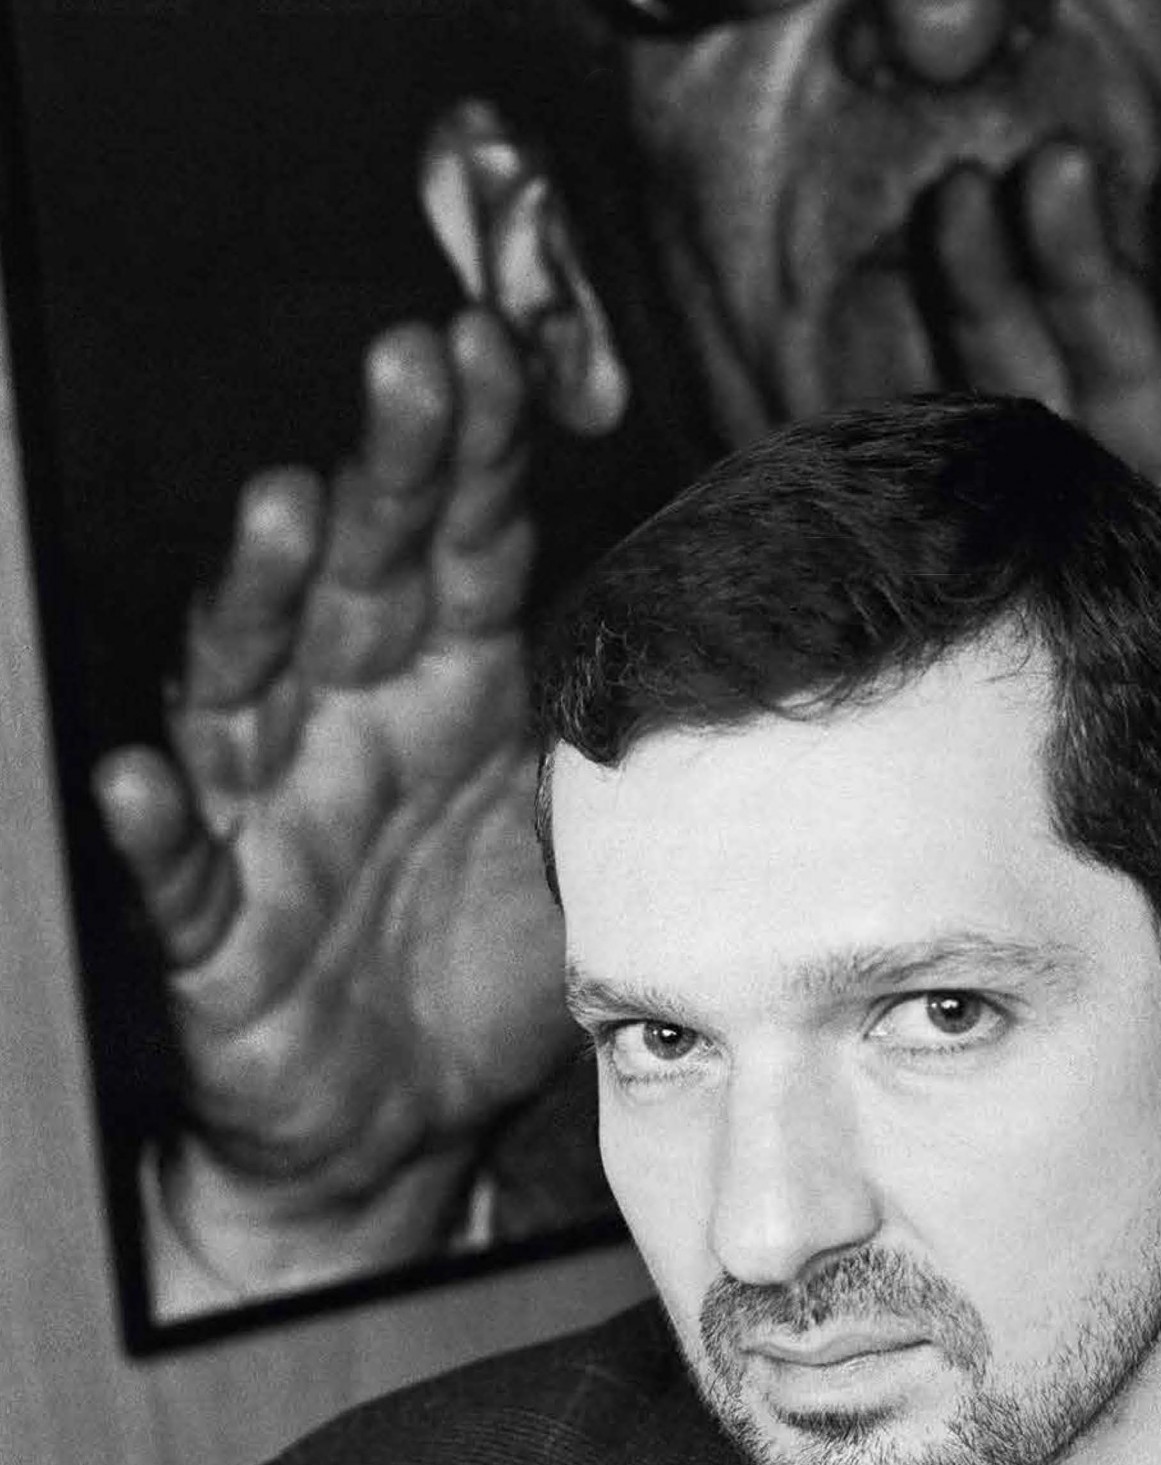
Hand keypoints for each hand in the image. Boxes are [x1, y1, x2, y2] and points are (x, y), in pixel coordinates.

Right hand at [95, 309, 571, 1284]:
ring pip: (250, 690)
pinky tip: (142, 777)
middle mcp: (353, 726)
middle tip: (414, 361)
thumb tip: (715, 637)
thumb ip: (605, 731)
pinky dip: (155, 829)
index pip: (467, 545)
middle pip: (362, 575)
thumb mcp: (571, 831)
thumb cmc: (480, 957)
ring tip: (286, 512)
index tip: (497, 343)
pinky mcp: (216, 926)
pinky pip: (177, 873)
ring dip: (258, 600)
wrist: (396, 1121)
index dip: (479, 448)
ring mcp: (273, 816)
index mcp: (448, 688)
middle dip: (389, 471)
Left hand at [928, 140, 1160, 971]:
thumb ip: (953, 545)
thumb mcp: (1035, 618)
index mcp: (1085, 484)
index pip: (1021, 367)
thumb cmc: (1132, 698)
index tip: (949, 194)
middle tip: (1053, 162)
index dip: (984, 287)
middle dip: (1085, 261)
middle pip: (1121, 351)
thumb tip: (826, 480)